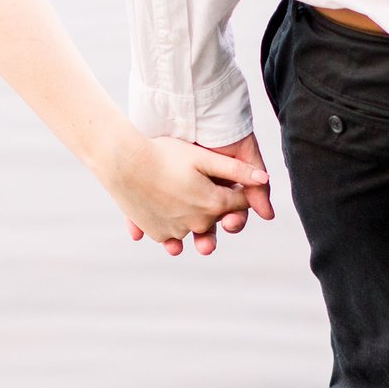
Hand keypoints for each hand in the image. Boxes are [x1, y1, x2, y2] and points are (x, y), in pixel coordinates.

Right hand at [107, 135, 266, 256]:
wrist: (123, 163)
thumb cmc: (164, 154)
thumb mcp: (202, 158)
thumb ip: (236, 171)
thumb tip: (265, 180)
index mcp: (214, 204)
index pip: (239, 202)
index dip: (239, 189)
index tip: (231, 179)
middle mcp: (198, 224)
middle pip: (217, 217)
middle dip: (215, 204)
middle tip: (199, 185)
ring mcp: (176, 232)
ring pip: (194, 227)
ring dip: (192, 216)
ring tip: (180, 195)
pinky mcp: (157, 234)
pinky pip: (171, 233)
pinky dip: (172, 222)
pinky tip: (164, 204)